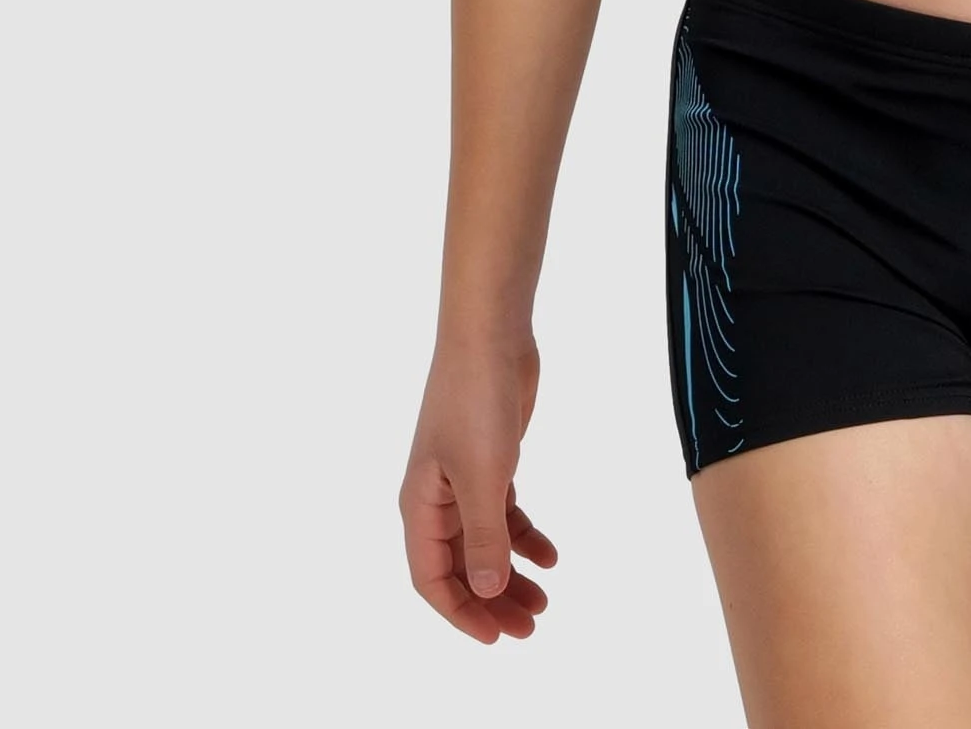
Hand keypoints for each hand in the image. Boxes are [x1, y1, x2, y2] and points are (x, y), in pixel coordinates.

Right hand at [400, 334, 557, 641]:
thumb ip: (484, 538)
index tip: (498, 636)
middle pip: (460, 567)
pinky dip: (523, 535)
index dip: (461, 613)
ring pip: (484, 542)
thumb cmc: (475, 401)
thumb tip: (487, 593)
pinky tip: (551, 553)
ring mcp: (462, 479)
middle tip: (532, 625)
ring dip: (511, 572)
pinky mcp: (489, 460)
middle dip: (492, 600)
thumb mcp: (483, 477)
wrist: (490, 335)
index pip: (431, 579)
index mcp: (418, 506)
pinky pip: (502, 513)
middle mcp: (435, 499)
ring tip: (545, 600)